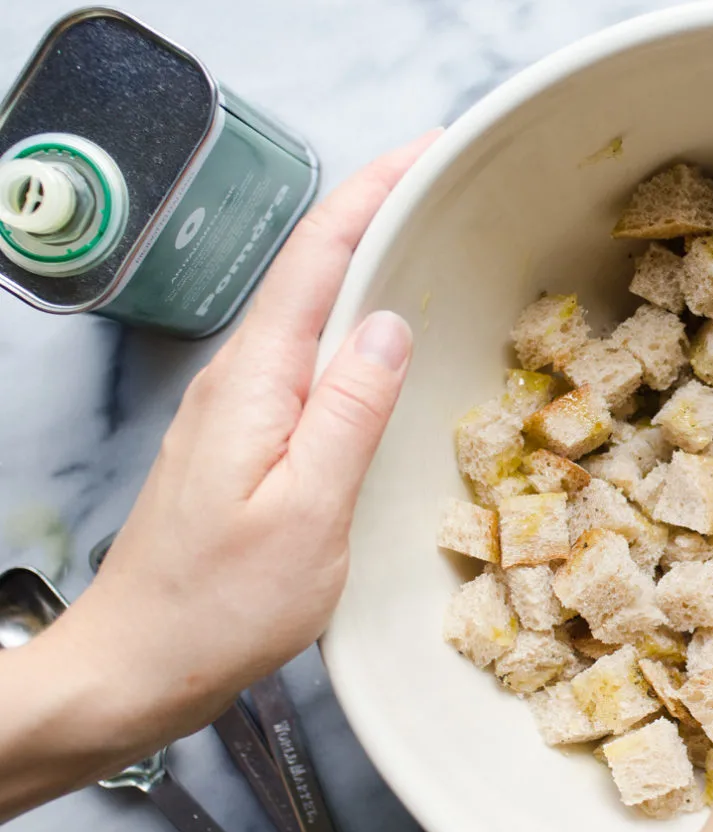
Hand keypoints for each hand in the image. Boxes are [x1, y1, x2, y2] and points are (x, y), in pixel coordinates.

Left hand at [0, 132, 436, 815]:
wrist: (135, 666)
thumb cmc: (221, 606)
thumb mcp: (307, 513)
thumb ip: (349, 411)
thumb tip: (388, 323)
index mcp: (256, 382)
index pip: (317, 256)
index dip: (372, 191)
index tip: (429, 150)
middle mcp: (238, 380)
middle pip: (308, 270)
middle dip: (373, 211)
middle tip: (443, 184)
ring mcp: (234, 410)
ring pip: (306, 313)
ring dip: (361, 264)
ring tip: (424, 239)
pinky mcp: (240, 443)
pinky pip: (303, 360)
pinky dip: (346, 326)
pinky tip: (377, 340)